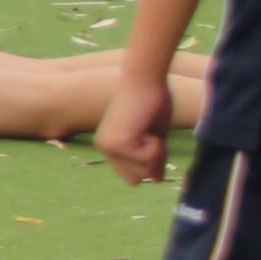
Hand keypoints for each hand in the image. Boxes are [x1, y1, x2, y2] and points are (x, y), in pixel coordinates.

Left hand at [97, 66, 172, 184]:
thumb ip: (153, 157)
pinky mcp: (118, 144)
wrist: (145, 79)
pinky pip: (147, 160)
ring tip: (149, 129)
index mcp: (110, 145)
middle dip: (152, 162)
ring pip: (142, 172)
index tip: (154, 140)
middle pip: (135, 180)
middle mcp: (104, 147)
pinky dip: (155, 146)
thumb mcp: (154, 135)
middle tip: (154, 135)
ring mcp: (109, 147)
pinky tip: (147, 127)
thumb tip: (156, 180)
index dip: (149, 164)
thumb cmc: (152, 101)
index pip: (131, 176)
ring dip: (155, 152)